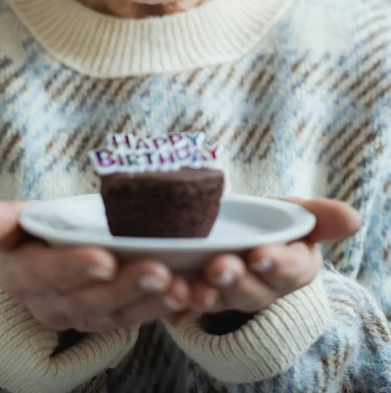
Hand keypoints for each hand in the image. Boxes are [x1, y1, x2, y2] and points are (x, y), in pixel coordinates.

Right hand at [0, 201, 191, 332]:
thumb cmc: (36, 228)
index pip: (47, 276)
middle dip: (127, 287)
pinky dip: (168, 309)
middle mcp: (53, 306)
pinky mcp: (114, 319)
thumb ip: (1, 220)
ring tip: (182, 284)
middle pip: (90, 300)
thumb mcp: (19, 218)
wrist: (53, 249)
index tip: (103, 258)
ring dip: (153, 302)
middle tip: (158, 269)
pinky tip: (192, 295)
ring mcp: (86, 316)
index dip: (74, 269)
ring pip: (121, 314)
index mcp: (24, 278)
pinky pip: (141, 318)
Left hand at [166, 196, 361, 326]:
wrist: (236, 231)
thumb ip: (320, 216)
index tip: (260, 253)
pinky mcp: (198, 296)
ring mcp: (229, 296)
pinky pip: (187, 304)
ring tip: (187, 286)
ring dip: (203, 295)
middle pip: (251, 292)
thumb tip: (353, 217)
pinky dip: (175, 300)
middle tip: (219, 268)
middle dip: (235, 281)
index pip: (290, 271)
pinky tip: (165, 292)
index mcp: (292, 268)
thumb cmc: (272, 223)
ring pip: (217, 301)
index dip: (276, 264)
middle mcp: (262, 288)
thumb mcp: (295, 213)